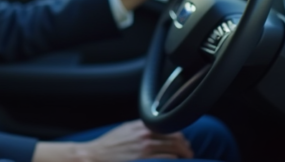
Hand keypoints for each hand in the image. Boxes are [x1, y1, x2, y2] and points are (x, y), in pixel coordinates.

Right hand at [76, 120, 193, 161]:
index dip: (179, 135)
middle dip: (185, 146)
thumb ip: (140, 128)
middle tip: (189, 153)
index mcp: (140, 126)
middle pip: (174, 137)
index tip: (183, 141)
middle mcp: (145, 135)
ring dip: (182, 155)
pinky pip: (167, 160)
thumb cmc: (108, 146)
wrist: (95, 156)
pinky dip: (174, 161)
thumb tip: (154, 129)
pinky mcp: (144, 161)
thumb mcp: (124, 130)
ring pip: (173, 149)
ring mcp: (145, 149)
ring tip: (185, 159)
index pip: (168, 126)